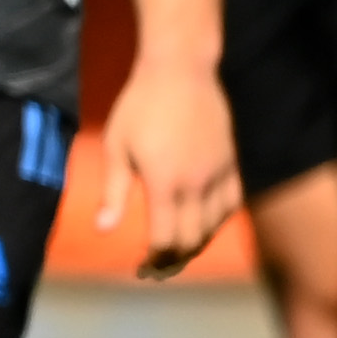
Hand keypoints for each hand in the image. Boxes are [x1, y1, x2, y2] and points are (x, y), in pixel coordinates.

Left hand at [97, 52, 240, 278]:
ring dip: (197, 241)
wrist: (180, 71)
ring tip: (178, 247)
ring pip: (215, 225)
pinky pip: (233, 203)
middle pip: (191, 239)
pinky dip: (220, 219)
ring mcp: (219, 173)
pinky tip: (206, 221)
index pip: (166, 239)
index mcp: (164, 183)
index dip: (155, 259)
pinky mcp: (232, 162)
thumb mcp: (116, 147)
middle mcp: (196, 184)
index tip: (144, 266)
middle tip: (159, 265)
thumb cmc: (139, 106)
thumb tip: (104, 229)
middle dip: (174, 258)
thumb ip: (114, 192)